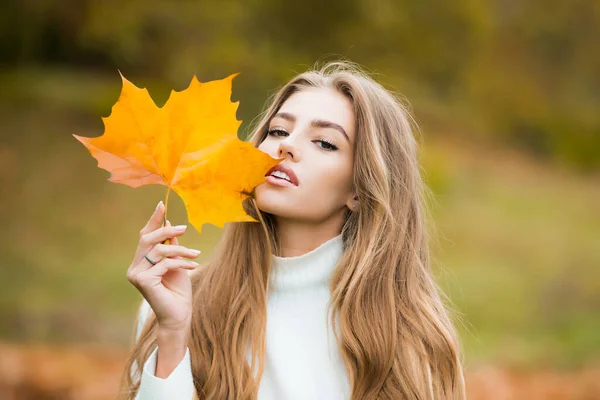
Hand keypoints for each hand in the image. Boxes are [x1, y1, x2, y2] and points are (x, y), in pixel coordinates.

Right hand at [126, 201, 200, 332]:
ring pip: (158, 251)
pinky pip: (164, 263)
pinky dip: (181, 263)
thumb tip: (168, 223)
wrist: (180, 315)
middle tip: (184, 229)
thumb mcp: (176, 263)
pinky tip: (193, 267)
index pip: (144, 236)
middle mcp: (134, 268)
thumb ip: (171, 245)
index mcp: (140, 262)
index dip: (153, 220)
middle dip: (167, 232)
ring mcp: (136, 275)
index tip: (162, 204)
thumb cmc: (178, 291)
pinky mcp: (143, 281)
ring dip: (180, 251)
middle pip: (148, 240)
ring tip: (195, 255)